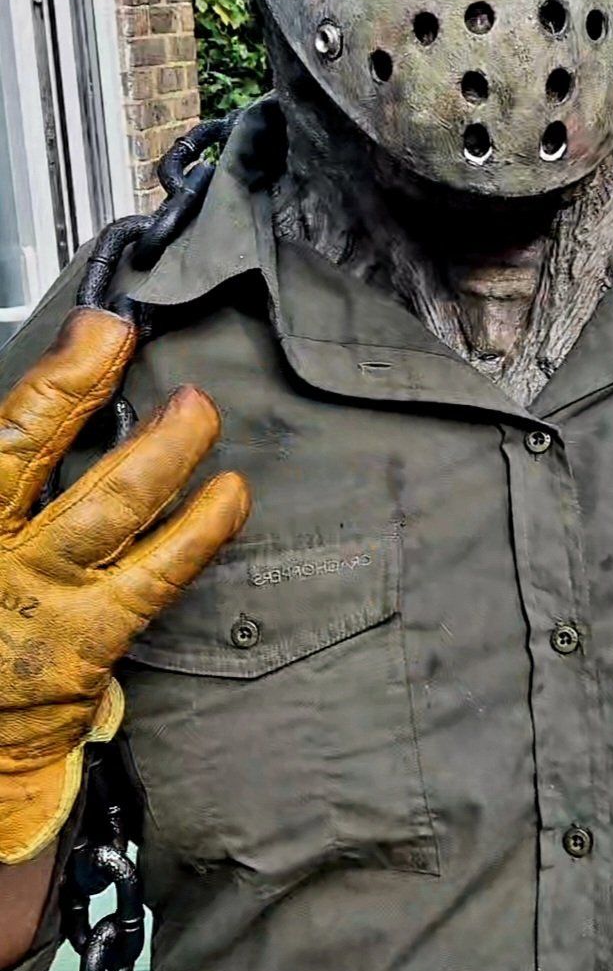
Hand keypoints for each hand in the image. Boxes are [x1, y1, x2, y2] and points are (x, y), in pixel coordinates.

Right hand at [0, 307, 249, 861]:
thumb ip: (7, 477)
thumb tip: (46, 415)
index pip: (4, 434)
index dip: (58, 375)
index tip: (98, 330)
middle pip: (31, 449)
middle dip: (83, 385)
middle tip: (128, 339)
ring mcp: (42, 596)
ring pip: (110, 504)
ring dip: (162, 449)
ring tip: (199, 410)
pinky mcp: (91, 640)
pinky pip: (158, 575)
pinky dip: (201, 529)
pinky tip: (232, 494)